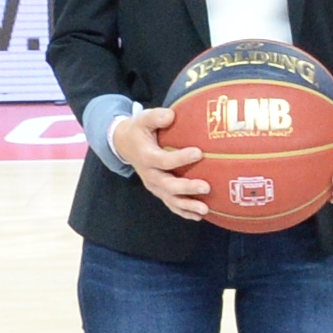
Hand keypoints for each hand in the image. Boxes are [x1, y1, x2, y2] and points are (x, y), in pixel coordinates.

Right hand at [111, 104, 212, 220]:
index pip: (163, 160)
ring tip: (205, 209)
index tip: (199, 152)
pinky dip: (184, 212)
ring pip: (170, 199)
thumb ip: (156, 116)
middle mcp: (149, 174)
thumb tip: (171, 115)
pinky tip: (199, 216)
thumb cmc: (140, 130)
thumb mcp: (143, 119)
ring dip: (187, 205)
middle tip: (206, 186)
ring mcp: (154, 186)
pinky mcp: (159, 191)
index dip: (180, 158)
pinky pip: (171, 205)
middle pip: (168, 185)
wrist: (125, 145)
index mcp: (146, 156)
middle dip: (187, 187)